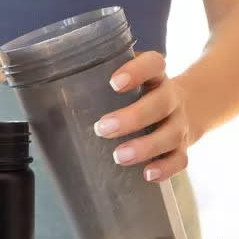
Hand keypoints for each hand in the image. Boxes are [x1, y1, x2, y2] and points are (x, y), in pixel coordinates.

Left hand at [94, 52, 189, 181]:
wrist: (189, 108)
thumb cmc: (142, 95)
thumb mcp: (129, 81)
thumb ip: (99, 81)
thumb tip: (49, 98)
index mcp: (156, 76)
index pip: (154, 64)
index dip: (137, 71)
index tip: (114, 83)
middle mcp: (171, 98)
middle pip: (161, 103)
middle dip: (133, 117)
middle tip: (102, 129)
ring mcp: (179, 124)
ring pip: (170, 135)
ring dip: (145, 147)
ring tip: (118, 157)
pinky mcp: (182, 147)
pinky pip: (180, 159)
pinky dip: (165, 168)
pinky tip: (147, 175)